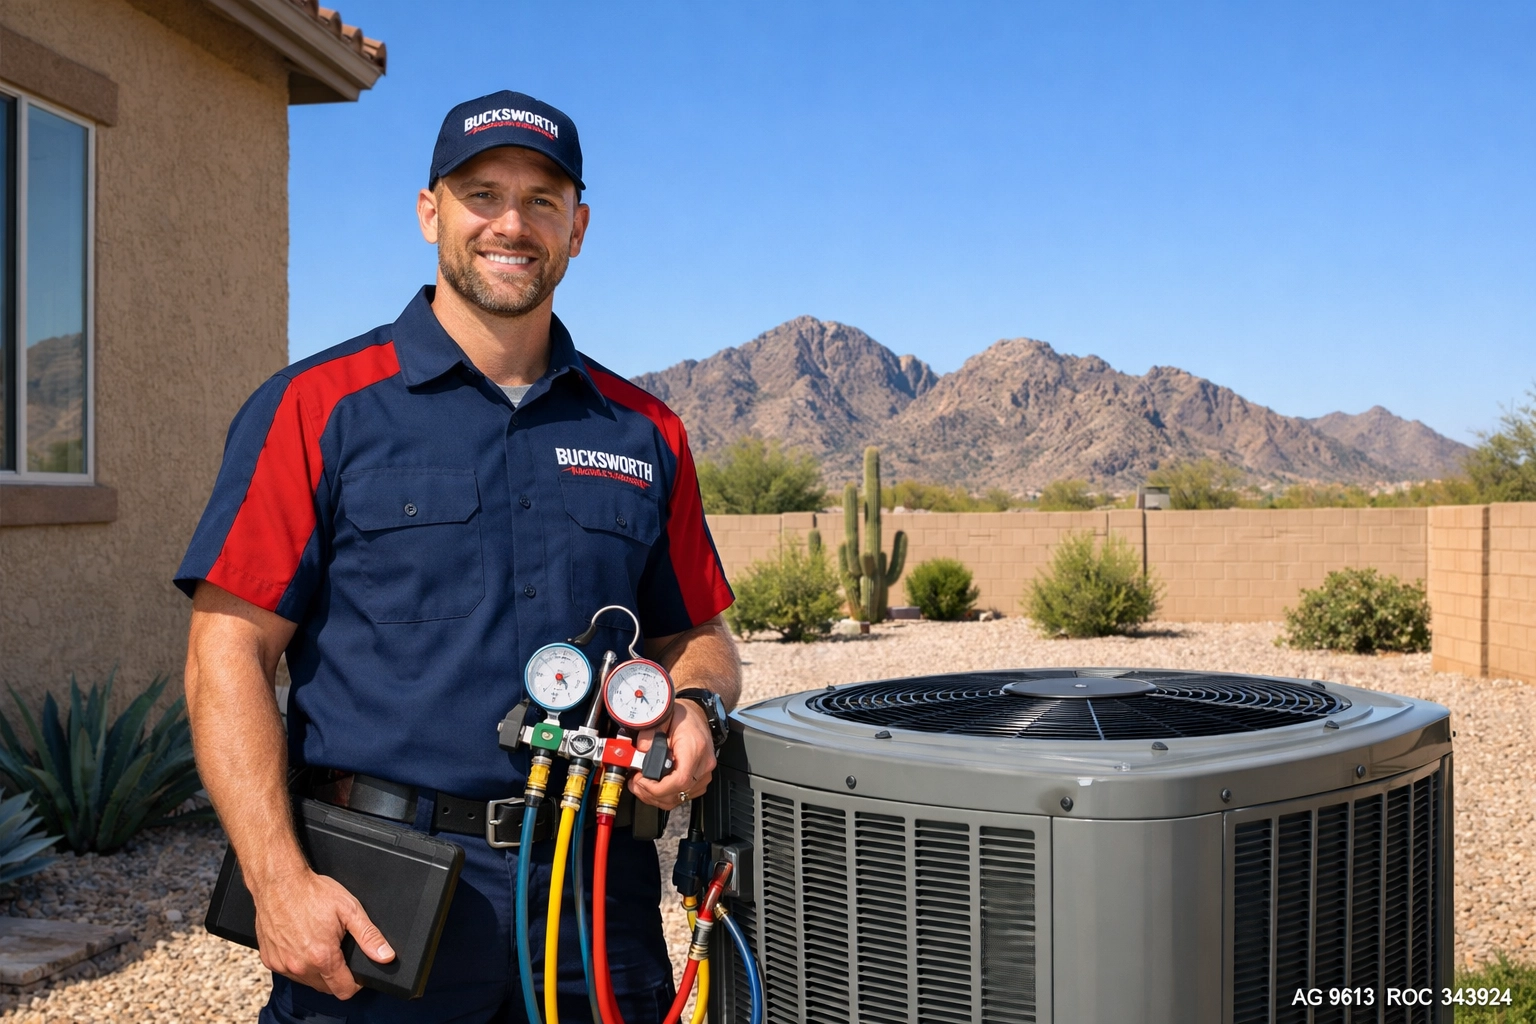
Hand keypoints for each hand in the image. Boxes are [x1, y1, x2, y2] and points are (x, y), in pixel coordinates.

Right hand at [250, 866, 394, 998]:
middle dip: (336, 976)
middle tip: (338, 951)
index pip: (344, 991)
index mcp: (322, 957)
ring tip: (319, 945)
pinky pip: (288, 972)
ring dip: (316, 972)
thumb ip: (369, 936)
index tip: (356, 972)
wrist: (279, 882)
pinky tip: (301, 945)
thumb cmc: (312, 893)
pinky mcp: (269, 959)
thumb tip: (386, 956)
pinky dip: (298, 964)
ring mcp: (282, 964)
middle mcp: (300, 966)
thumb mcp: (349, 910)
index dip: (355, 983)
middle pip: (326, 988)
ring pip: (306, 982)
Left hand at [631, 698, 715, 809]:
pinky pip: (682, 796)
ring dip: (656, 797)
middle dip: (650, 793)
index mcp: (694, 748)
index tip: (642, 781)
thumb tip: (639, 752)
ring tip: (640, 785)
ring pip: (679, 798)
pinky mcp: (701, 780)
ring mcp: (704, 774)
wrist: (697, 715)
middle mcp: (703, 764)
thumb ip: (648, 735)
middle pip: (677, 793)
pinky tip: (653, 788)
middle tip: (635, 783)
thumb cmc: (684, 716)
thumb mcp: (662, 718)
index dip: (657, 788)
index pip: (680, 780)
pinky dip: (665, 796)